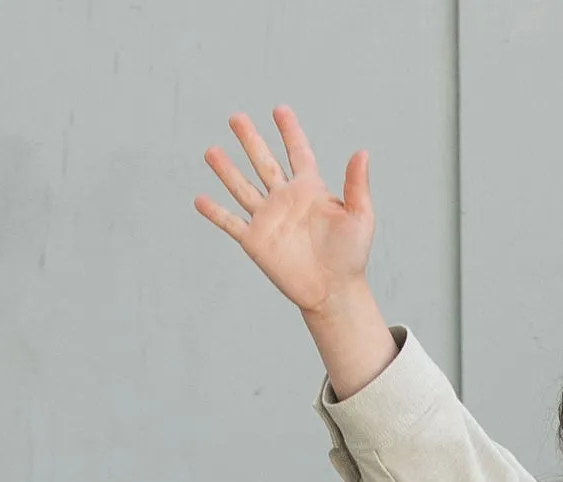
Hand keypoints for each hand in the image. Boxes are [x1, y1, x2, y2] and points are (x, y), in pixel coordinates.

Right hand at [195, 106, 374, 314]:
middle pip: (264, 162)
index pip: (297, 152)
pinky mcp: (255, 241)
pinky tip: (199, 199)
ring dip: (226, 169)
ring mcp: (268, 219)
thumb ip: (357, 185)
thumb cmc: (351, 256)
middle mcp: (286, 200)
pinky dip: (215, 212)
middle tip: (236, 117)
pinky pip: (231, 223)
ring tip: (211, 151)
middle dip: (250, 139)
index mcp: (310, 190)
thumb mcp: (360, 217)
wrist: (333, 291)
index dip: (289, 131)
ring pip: (242, 187)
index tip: (280, 110)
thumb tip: (362, 152)